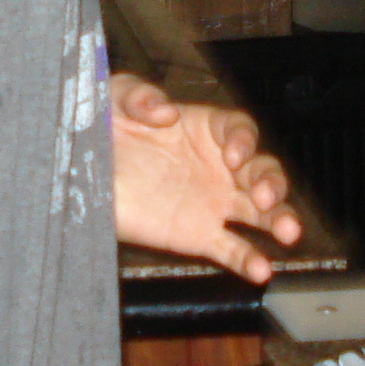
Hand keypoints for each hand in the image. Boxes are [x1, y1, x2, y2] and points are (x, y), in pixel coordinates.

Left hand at [110, 72, 302, 281]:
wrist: (76, 176)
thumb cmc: (98, 130)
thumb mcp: (112, 97)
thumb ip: (139, 96)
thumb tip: (166, 112)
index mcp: (201, 129)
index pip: (240, 130)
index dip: (244, 140)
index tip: (232, 154)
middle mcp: (215, 166)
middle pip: (262, 171)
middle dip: (272, 182)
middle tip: (264, 196)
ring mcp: (209, 203)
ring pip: (260, 212)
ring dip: (279, 219)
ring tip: (288, 232)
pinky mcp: (195, 235)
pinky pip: (230, 249)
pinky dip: (248, 260)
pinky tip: (261, 270)